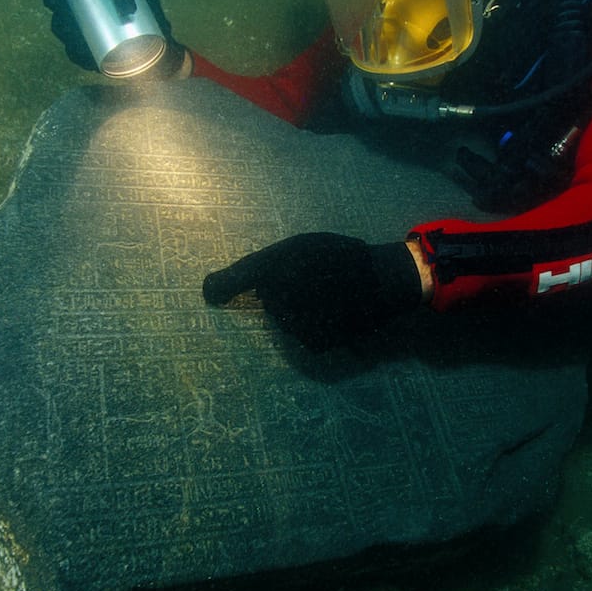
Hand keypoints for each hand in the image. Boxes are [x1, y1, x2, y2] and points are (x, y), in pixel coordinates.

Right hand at [29, 0, 188, 78]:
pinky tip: (75, 44)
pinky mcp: (89, 57)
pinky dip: (74, 50)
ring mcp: (81, 36)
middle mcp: (77, 13)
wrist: (160, 42)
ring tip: (64, 14)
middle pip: (54, 2)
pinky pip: (75, 53)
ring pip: (60, 27)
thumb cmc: (147, 8)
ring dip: (58, 20)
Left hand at [202, 233, 422, 348]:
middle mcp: (282, 294)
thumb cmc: (342, 258)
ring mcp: (296, 321)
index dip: (221, 286)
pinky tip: (332, 313)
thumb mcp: (303, 248)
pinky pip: (301, 335)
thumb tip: (223, 290)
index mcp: (279, 264)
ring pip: (283, 319)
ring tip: (327, 295)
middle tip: (314, 280)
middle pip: (268, 300)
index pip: (240, 276)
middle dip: (282, 292)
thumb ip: (266, 266)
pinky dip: (312, 326)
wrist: (382, 281)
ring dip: (297, 310)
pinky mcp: (311, 342)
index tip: (209, 294)